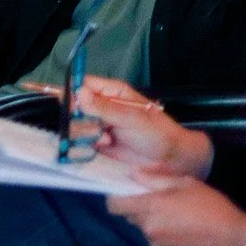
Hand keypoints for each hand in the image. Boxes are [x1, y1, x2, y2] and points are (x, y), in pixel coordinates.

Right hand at [77, 80, 211, 178]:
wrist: (170, 160)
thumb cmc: (157, 133)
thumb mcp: (132, 117)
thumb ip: (104, 107)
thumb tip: (79, 93)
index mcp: (112, 92)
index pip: (83, 85)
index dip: (75, 94)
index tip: (75, 108)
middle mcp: (102, 107)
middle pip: (74, 106)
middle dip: (80, 118)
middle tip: (96, 127)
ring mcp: (99, 126)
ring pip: (75, 125)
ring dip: (85, 133)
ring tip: (105, 139)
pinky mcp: (98, 144)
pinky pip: (81, 142)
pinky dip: (86, 145)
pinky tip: (104, 146)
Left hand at [107, 175, 245, 245]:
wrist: (233, 241)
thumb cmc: (211, 207)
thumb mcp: (185, 183)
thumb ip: (154, 179)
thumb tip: (133, 174)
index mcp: (149, 207)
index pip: (114, 205)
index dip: (116, 198)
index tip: (126, 193)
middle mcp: (148, 228)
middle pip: (130, 216)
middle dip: (139, 208)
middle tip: (160, 202)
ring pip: (145, 230)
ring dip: (153, 223)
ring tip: (177, 218)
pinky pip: (156, 243)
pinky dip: (163, 237)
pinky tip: (182, 233)